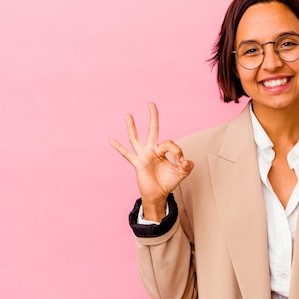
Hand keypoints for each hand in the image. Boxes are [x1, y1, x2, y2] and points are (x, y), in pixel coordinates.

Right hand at [109, 102, 193, 219]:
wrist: (158, 194)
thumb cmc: (168, 182)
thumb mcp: (181, 173)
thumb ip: (187, 166)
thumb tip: (186, 161)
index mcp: (162, 151)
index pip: (170, 144)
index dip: (178, 151)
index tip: (182, 161)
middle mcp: (152, 150)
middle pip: (152, 130)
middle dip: (153, 117)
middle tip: (151, 104)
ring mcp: (143, 156)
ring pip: (136, 138)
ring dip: (132, 127)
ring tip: (128, 115)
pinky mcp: (137, 164)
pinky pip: (126, 154)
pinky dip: (119, 147)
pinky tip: (111, 140)